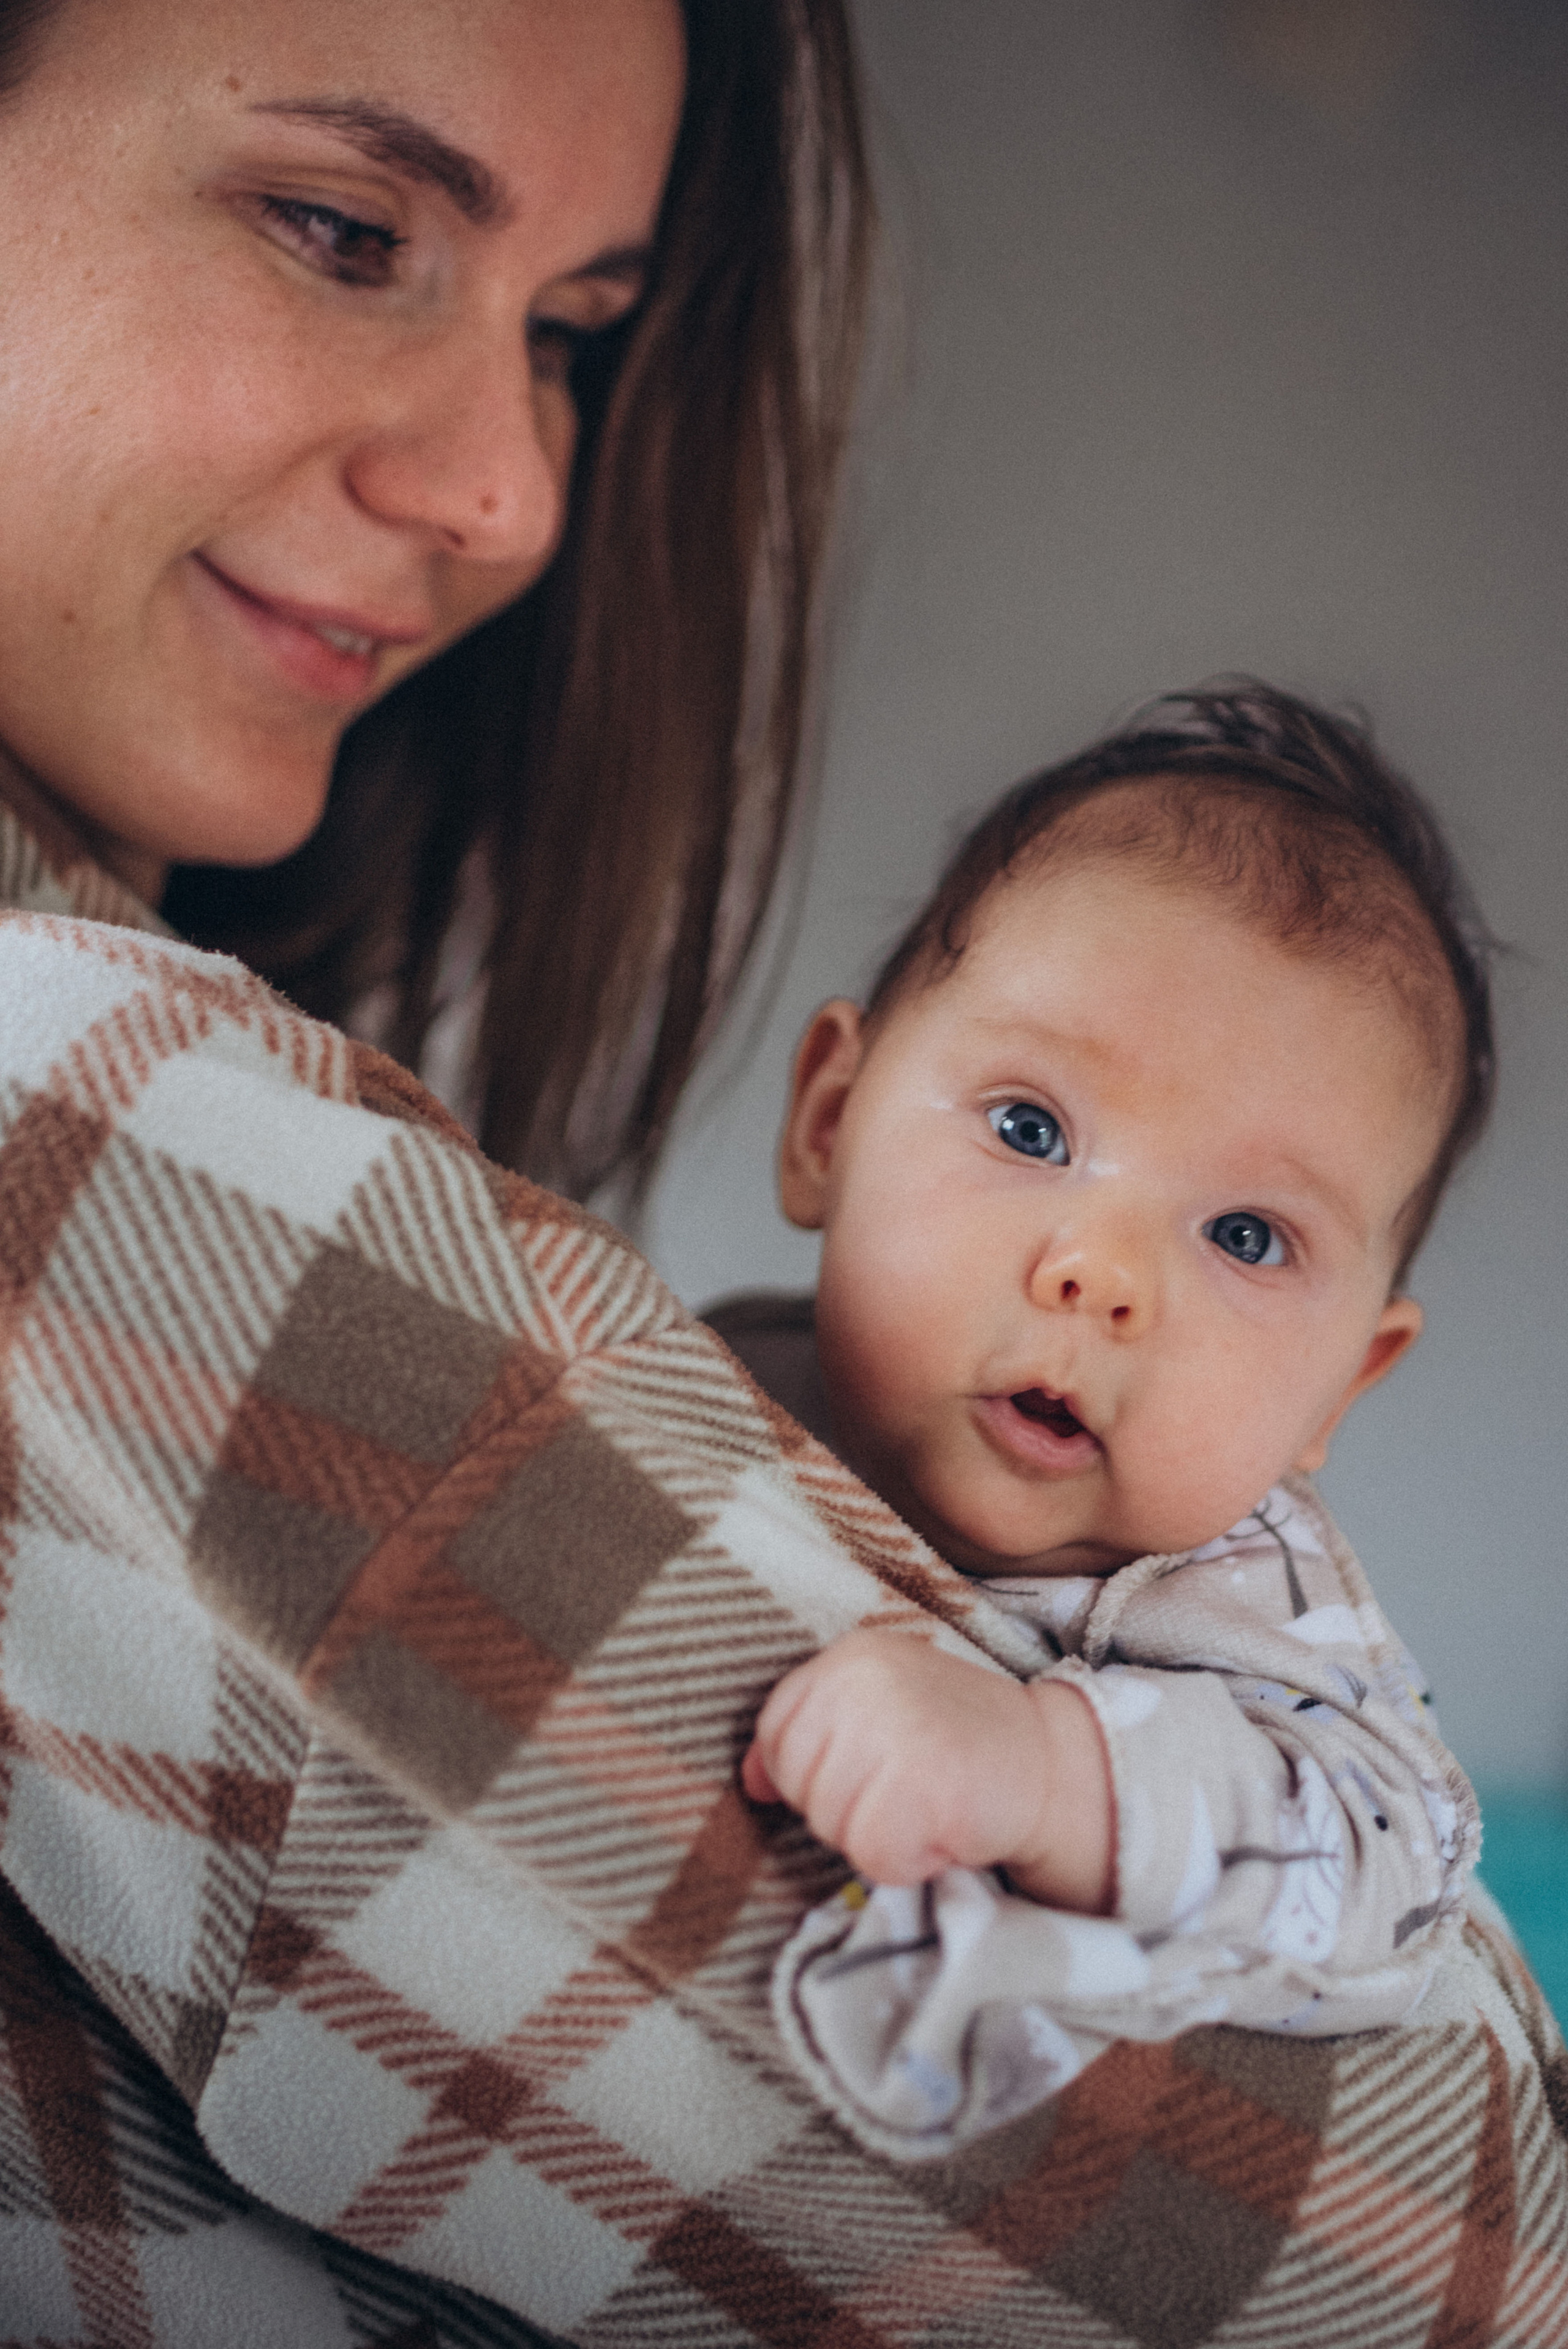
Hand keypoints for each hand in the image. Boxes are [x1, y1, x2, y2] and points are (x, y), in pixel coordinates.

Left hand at [741, 1628, 1113, 1911]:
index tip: (863, 1775)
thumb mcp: (879, 1714)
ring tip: (928, 1806)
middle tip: (907, 1790)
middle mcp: (865, 1682)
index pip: (775, 1730)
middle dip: (844, 1808)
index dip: (807, 1771)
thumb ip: (812, 1734)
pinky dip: (908, 1862)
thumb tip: (749, 1782)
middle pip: (797, 1783)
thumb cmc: (957, 1744)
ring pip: (830, 1824)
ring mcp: (894, 1731)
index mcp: (851, 1657)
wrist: (1053, 1765)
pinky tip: (944, 1832)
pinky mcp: (923, 1788)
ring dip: (878, 1836)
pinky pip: (874, 1856)